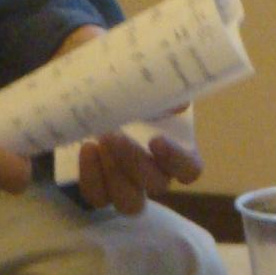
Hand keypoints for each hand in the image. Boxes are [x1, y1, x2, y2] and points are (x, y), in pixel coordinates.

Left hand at [52, 26, 202, 214]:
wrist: (91, 77)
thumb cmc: (126, 77)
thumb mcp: (141, 73)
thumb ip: (160, 84)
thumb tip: (176, 102)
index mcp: (174, 147)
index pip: (189, 169)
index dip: (177, 161)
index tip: (156, 140)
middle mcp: (153, 170)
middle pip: (156, 185)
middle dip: (134, 163)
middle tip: (114, 135)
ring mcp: (126, 182)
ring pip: (128, 201)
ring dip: (114, 175)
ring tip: (99, 141)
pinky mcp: (99, 185)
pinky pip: (97, 196)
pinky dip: (90, 177)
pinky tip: (86, 148)